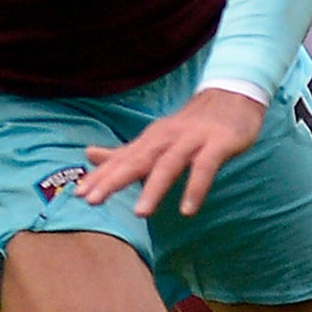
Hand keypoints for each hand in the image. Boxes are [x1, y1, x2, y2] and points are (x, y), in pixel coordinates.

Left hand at [78, 88, 265, 216]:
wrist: (233, 97)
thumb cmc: (190, 126)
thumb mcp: (154, 139)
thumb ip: (123, 152)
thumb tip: (87, 154)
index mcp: (150, 139)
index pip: (121, 160)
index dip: (100, 177)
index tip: (78, 195)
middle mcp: (166, 138)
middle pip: (137, 161)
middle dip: (114, 181)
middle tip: (92, 201)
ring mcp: (192, 140)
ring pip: (169, 165)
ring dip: (154, 188)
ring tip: (140, 214)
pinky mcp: (217, 144)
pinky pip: (205, 168)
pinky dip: (196, 188)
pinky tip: (188, 210)